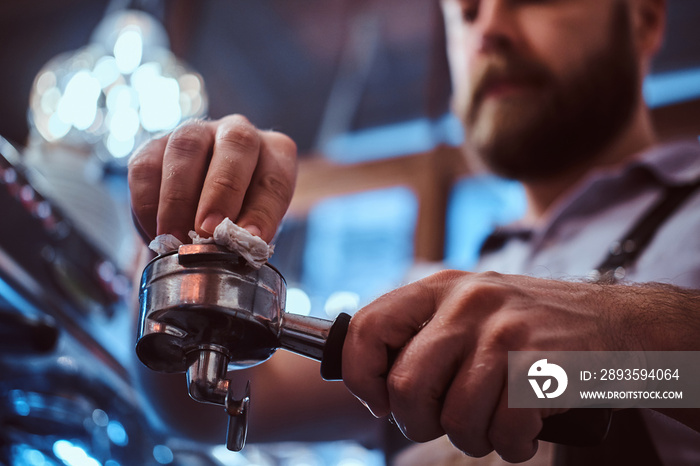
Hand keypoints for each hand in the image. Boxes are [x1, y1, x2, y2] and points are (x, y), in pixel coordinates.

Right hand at [128, 115, 296, 242]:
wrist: (199, 217)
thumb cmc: (238, 222)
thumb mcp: (253, 230)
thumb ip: (247, 236)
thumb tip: (230, 253)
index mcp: (275, 152)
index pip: (275, 176)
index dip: (264, 209)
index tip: (252, 239)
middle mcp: (237, 133)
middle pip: (236, 144)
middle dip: (221, 191)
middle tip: (208, 232)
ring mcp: (196, 134)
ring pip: (186, 148)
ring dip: (180, 199)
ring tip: (176, 238)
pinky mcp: (154, 146)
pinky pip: (146, 167)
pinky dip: (148, 204)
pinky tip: (156, 233)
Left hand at [342, 271, 646, 461]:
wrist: (618, 323)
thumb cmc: (530, 327)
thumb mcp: (470, 309)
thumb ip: (423, 334)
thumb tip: (371, 383)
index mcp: (439, 288)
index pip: (366, 328)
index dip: (361, 376)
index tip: (380, 402)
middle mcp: (467, 303)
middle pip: (406, 385)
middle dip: (419, 422)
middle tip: (444, 421)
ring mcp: (505, 331)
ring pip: (455, 418)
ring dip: (473, 438)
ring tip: (495, 421)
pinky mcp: (541, 363)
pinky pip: (504, 431)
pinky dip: (513, 444)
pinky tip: (525, 426)